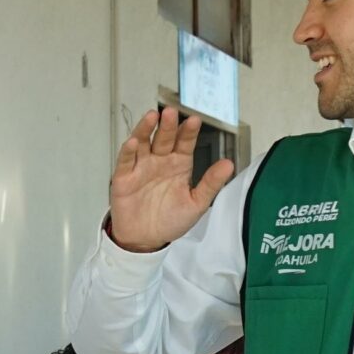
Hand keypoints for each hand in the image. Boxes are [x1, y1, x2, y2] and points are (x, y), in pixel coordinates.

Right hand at [108, 105, 233, 253]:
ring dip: (146, 129)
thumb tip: (229, 165)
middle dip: (168, 126)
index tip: (194, 121)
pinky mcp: (124, 177)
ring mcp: (141, 167)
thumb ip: (211, 183)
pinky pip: (126, 161)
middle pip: (164, 138)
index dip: (188, 132)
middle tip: (171, 113)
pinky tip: (134, 142)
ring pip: (143, 143)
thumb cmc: (170, 220)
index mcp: (179, 165)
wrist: (146, 240)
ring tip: (152, 117)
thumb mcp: (196, 203)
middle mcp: (160, 162)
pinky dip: (129, 151)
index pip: (185, 143)